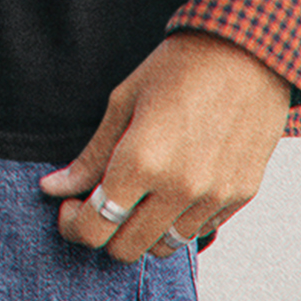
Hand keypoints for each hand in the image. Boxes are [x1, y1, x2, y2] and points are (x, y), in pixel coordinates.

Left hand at [40, 32, 290, 261]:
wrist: (248, 52)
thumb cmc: (178, 68)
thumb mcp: (124, 101)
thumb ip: (91, 156)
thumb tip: (53, 188)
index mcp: (142, 160)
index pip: (95, 227)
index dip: (73, 225)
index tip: (71, 207)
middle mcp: (178, 188)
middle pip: (126, 249)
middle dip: (103, 232)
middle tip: (98, 203)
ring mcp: (213, 197)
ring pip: (164, 247)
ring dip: (142, 230)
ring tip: (138, 195)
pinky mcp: (239, 197)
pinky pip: (198, 231)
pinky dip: (177, 221)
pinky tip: (172, 187)